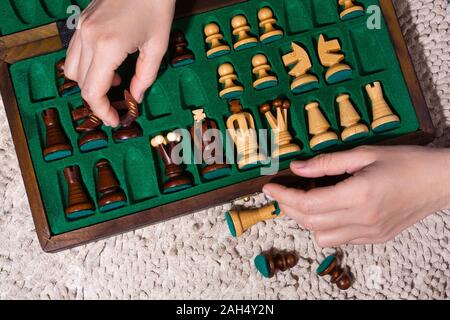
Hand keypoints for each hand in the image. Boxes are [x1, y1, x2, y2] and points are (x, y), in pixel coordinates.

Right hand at [65, 0, 175, 126]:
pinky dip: (87, 67)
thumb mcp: (157, 47)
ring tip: (116, 83)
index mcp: (107, 47)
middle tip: (116, 107)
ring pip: (72, 70)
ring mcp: (81, 28)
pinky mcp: (82, 22)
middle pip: (80, 84)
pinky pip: (75, 53)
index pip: (93, 92)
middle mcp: (88, 38)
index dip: (102, 111)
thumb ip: (144, 78)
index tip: (114, 120)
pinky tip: (109, 66)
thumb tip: (134, 98)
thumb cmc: (156, 8)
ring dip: (90, 84)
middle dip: (97, 101)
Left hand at [263, 146, 449, 246]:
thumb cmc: (406, 162)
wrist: (440, 181)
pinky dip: (324, 228)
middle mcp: (362, 219)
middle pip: (309, 221)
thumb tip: (296, 167)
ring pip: (321, 236)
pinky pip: (339, 240)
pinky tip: (327, 210)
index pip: (307, 203)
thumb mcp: (364, 154)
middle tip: (281, 191)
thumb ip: (327, 163)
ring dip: (305, 220)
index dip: (283, 196)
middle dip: (288, 207)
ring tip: (304, 200)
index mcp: (358, 195)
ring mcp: (369, 233)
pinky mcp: (375, 238)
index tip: (269, 187)